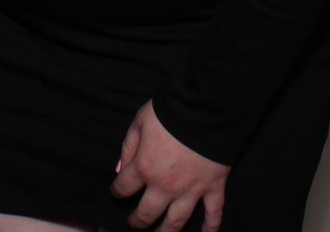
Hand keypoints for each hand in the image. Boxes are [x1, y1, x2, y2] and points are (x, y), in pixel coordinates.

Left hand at [110, 101, 229, 231]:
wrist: (205, 109)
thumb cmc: (170, 112)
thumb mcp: (140, 121)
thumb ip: (128, 146)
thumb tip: (119, 169)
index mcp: (144, 168)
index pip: (124, 187)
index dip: (117, 191)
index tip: (116, 191)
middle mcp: (165, 186)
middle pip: (147, 213)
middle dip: (138, 221)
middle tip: (134, 223)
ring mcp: (190, 190)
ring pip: (176, 221)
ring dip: (166, 231)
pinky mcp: (213, 187)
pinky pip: (213, 213)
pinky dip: (211, 227)